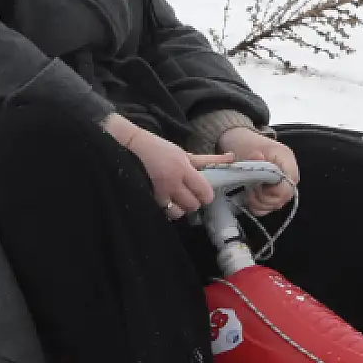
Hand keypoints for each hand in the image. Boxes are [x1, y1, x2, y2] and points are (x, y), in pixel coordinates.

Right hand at [102, 113, 221, 218]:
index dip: (207, 195)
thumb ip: (208, 159)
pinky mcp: (148, 200)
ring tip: (177, 199)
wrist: (130, 149)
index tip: (203, 191)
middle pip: (193, 205)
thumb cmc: (160, 150)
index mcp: (183, 169)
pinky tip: (167, 202)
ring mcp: (158, 194)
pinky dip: (167, 210)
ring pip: (179, 213)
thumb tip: (232, 157)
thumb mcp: (185, 153)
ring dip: (180, 208)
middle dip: (194, 201)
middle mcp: (172, 183)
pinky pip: (164, 213)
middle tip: (189, 193)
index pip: (204, 191)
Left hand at [217, 127, 299, 215]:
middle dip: (264, 199)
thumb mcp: (249, 149)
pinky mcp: (274, 190)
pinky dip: (259, 206)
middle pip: (284, 197)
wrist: (240, 141)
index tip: (257, 187)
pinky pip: (270, 206)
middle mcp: (288, 173)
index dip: (272, 192)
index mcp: (287, 160)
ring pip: (277, 204)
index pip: (288, 186)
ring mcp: (282, 183)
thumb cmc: (246, 144)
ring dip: (260, 203)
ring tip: (249, 193)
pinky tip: (250, 199)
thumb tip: (259, 159)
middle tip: (250, 191)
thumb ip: (255, 158)